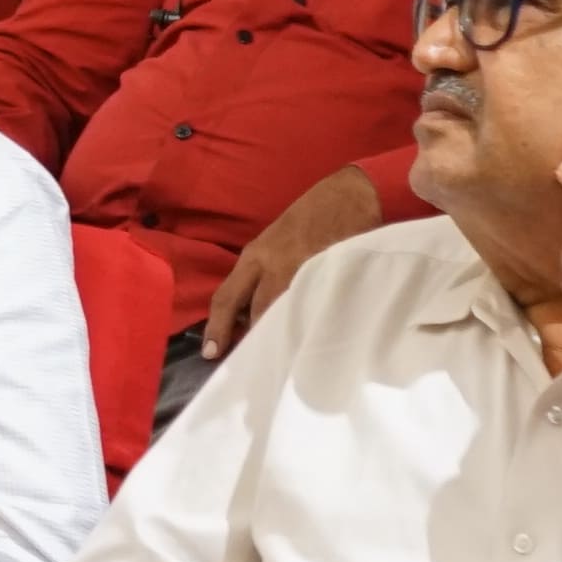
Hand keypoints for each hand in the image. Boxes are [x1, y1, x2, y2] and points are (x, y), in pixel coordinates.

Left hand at [201, 165, 386, 349]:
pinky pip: (315, 312)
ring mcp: (305, 274)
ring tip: (281, 359)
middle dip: (251, 342)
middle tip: (251, 367)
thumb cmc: (310, 218)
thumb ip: (261, 273)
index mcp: (256, 256)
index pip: (226, 298)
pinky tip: (311, 340)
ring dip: (281, 339)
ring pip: (284, 317)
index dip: (217, 328)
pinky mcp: (331, 279)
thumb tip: (245, 314)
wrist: (351, 195)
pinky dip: (310, 327)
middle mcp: (275, 267)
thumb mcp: (275, 241)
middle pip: (255, 315)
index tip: (211, 354)